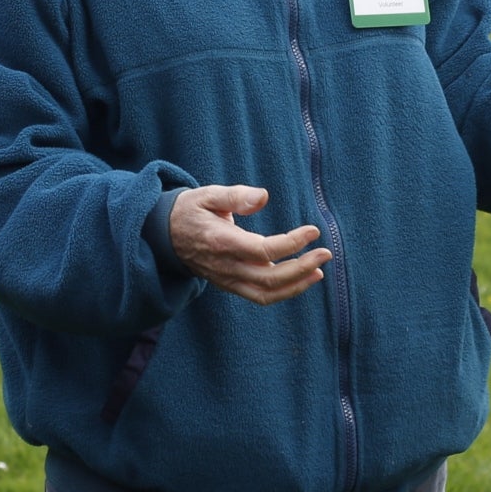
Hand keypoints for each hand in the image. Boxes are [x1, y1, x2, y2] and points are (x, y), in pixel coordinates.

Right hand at [167, 185, 329, 304]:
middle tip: (326, 253)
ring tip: (319, 271)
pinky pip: (260, 296)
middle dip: (302, 267)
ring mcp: (227, 280)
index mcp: (222, 242)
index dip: (292, 244)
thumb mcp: (207, 195)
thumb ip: (235, 196)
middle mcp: (226, 266)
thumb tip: (263, 196)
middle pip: (270, 277)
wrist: (164, 236)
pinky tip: (302, 279)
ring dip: (297, 285)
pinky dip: (284, 292)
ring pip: (267, 293)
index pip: (264, 251)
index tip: (313, 231)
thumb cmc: (191, 211)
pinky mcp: (230, 285)